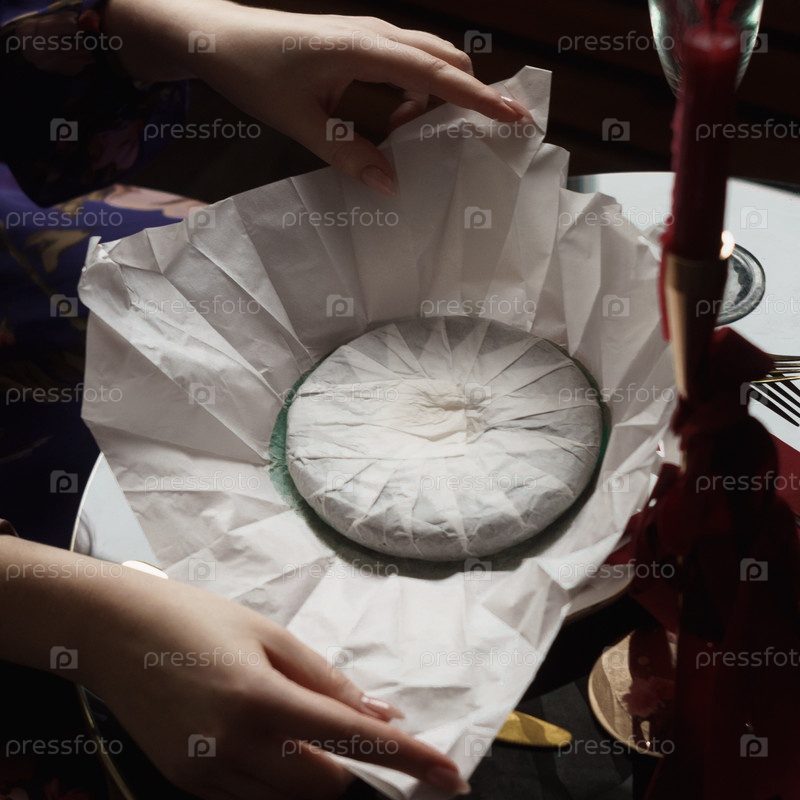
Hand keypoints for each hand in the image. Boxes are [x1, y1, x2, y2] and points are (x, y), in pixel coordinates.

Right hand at [0, 537, 469, 799]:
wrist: (112, 630)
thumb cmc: (197, 617)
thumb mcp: (269, 634)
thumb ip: (326, 681)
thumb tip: (379, 715)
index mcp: (260, 701)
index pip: (351, 742)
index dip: (406, 759)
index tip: (450, 774)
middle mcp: (232, 750)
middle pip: (323, 786)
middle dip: (347, 763)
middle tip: (343, 723)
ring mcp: (205, 776)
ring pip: (287, 798)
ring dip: (310, 770)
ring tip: (289, 719)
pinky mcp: (185, 784)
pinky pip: (249, 796)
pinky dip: (273, 775)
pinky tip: (261, 734)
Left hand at [105, 0, 529, 193]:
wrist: (218, 36)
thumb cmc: (255, 72)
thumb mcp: (301, 123)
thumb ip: (348, 154)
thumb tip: (393, 186)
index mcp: (365, 49)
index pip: (437, 74)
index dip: (479, 98)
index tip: (516, 115)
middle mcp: (375, 34)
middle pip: (445, 59)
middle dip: (472, 94)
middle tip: (489, 133)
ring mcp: (368, 35)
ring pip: (427, 59)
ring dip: (439, 95)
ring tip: (427, 137)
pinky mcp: (359, 43)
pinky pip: (405, 64)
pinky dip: (415, 91)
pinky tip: (398, 120)